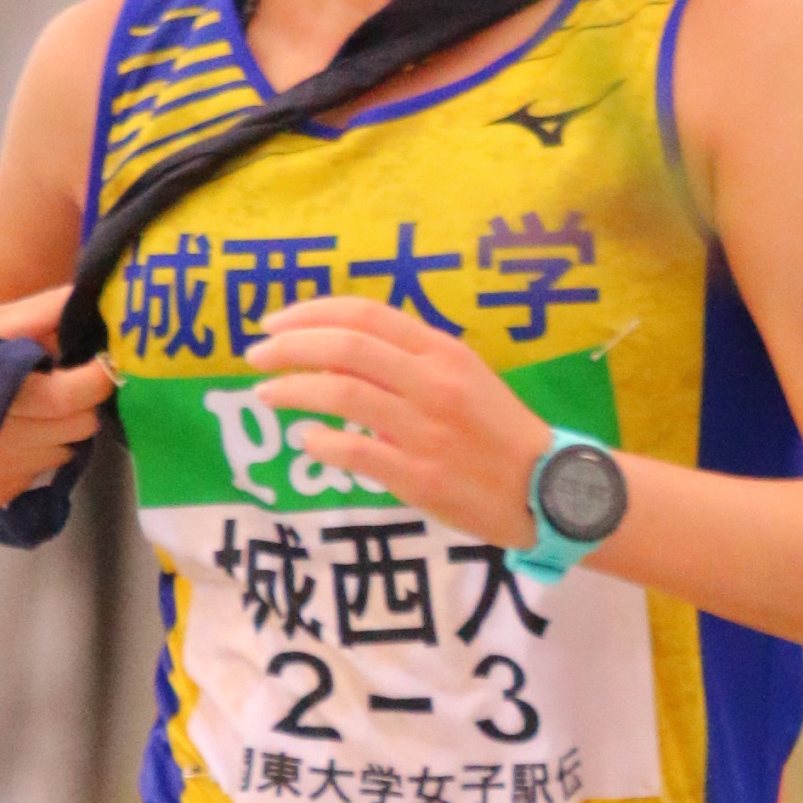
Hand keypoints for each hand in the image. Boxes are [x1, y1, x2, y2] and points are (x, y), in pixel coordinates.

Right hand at [0, 285, 114, 513]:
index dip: (98, 378)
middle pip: (78, 428)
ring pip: (63, 454)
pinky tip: (6, 434)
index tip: (103, 362)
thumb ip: (34, 314)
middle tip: (62, 381)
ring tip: (30, 407)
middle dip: (81, 403)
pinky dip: (33, 455)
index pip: (72, 396)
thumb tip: (84, 295)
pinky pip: (35, 477)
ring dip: (59, 430)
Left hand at [245, 296, 552, 547]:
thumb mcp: (462, 376)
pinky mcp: (419, 476)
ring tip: (266, 394)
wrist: (547, 488)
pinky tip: (304, 440)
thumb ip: (407, 360)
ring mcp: (426, 429)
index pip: (364, 314)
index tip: (274, 324)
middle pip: (345, 346)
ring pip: (341, 393)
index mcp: (442, 350)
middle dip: (289, 346)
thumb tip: (336, 352)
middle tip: (255, 356)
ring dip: (292, 390)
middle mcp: (433, 382)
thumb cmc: (496, 431)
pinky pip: (354, 451)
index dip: (310, 313)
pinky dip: (320, 442)